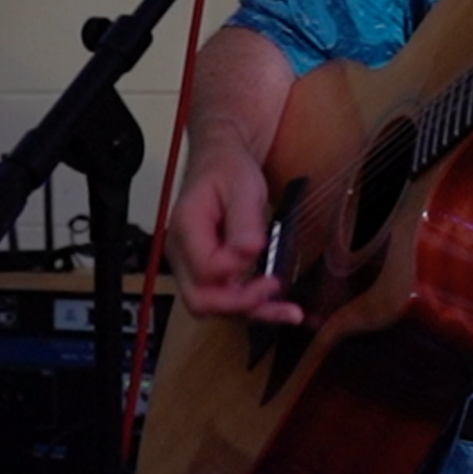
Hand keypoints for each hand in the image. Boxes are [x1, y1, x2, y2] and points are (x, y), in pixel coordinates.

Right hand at [166, 129, 304, 324]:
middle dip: (241, 304)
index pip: (206, 268)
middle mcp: (182, 255)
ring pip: (215, 307)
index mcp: (186, 228)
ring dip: (252, 311)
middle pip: (201, 300)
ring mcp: (193, 266)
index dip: (236, 269)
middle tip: (276, 291)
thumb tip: (249, 252)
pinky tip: (280, 307)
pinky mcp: (210, 272)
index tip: (263, 253)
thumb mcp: (242, 185)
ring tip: (290, 312)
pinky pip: (227, 298)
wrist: (221, 161)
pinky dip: (254, 306)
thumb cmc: (228, 168)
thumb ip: (243, 220)